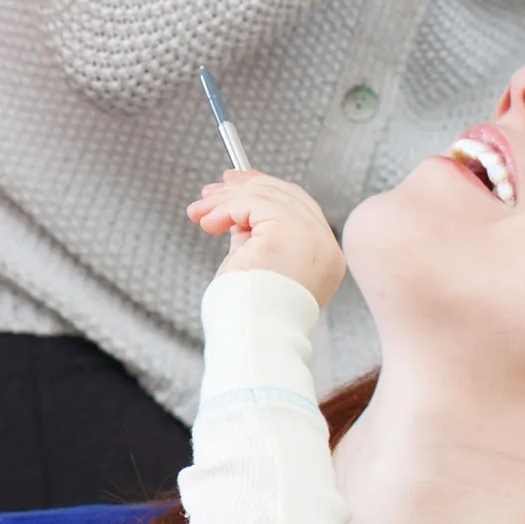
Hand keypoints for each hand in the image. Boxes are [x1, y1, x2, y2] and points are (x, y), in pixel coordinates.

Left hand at [189, 169, 343, 305]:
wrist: (251, 337)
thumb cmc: (249, 315)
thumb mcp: (254, 264)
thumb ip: (253, 235)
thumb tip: (235, 211)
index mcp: (323, 257)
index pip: (299, 208)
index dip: (266, 191)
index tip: (235, 186)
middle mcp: (324, 246)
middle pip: (286, 195)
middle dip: (244, 187)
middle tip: (211, 191)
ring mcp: (312, 237)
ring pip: (267, 195)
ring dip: (226, 200)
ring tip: (200, 212)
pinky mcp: (289, 232)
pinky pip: (254, 203)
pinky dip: (226, 207)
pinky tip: (209, 221)